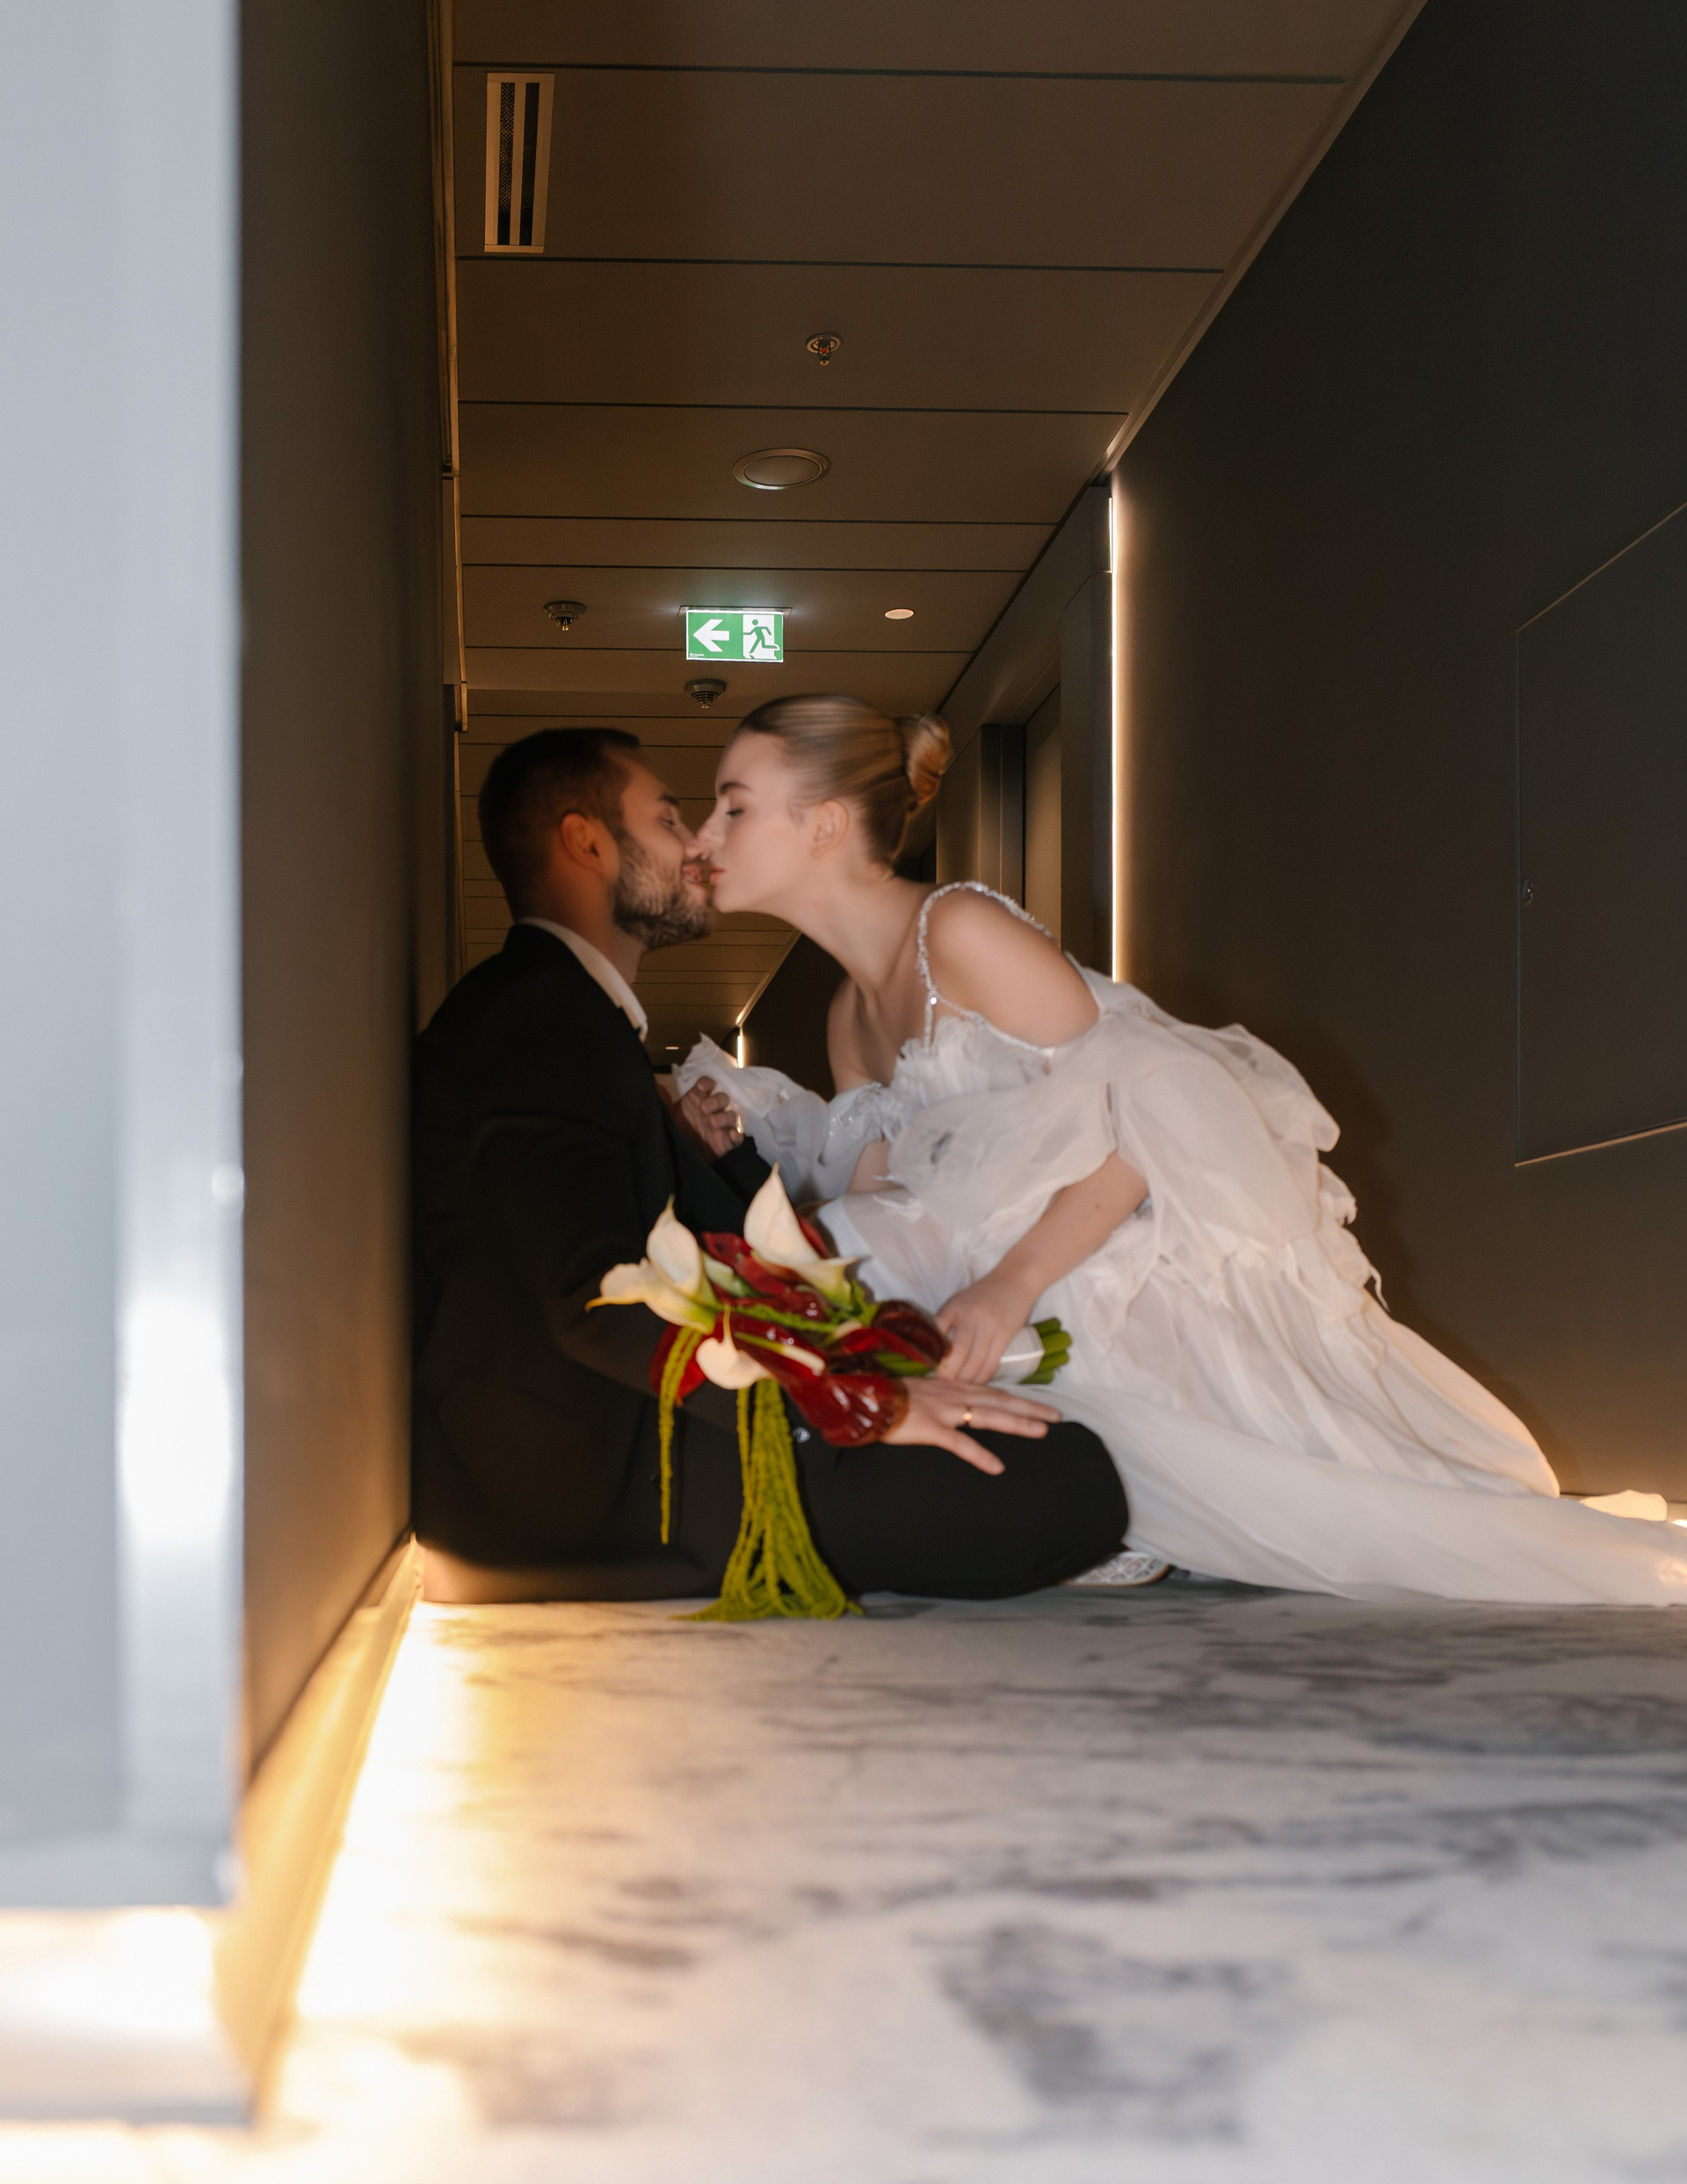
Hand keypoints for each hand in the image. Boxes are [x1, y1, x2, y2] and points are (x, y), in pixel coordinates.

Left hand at [672, 1074, 743, 1160]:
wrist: (680, 1155)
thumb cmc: (676, 1130)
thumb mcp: (668, 1116)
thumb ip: (664, 1103)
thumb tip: (658, 1088)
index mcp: (699, 1099)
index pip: (708, 1085)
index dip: (707, 1083)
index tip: (701, 1087)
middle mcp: (712, 1109)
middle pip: (723, 1098)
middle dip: (717, 1100)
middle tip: (704, 1108)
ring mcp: (722, 1125)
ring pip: (733, 1115)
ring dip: (726, 1117)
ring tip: (713, 1122)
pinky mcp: (727, 1141)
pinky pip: (738, 1137)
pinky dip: (737, 1135)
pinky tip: (731, 1135)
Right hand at [882, 1376, 1059, 1475]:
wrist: (863, 1396)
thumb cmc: (887, 1396)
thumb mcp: (920, 1391)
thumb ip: (941, 1396)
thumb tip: (957, 1406)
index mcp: (951, 1386)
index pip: (992, 1391)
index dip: (1018, 1397)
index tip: (1041, 1402)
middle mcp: (953, 1394)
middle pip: (999, 1400)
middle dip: (1029, 1407)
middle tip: (1057, 1415)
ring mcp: (943, 1410)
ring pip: (987, 1416)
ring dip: (1016, 1422)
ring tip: (1041, 1431)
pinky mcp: (930, 1428)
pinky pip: (959, 1443)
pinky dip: (979, 1455)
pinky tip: (996, 1467)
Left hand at [934, 1273, 1034, 1385]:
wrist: (1014, 1282)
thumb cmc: (980, 1295)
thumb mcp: (956, 1302)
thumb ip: (943, 1322)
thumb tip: (930, 1350)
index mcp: (955, 1308)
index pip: (939, 1334)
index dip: (933, 1354)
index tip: (928, 1370)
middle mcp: (972, 1318)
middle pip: (958, 1353)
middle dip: (949, 1374)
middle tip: (942, 1385)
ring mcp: (990, 1328)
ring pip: (976, 1363)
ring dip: (966, 1380)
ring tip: (958, 1388)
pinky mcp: (1005, 1337)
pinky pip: (992, 1363)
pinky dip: (982, 1377)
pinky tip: (975, 1383)